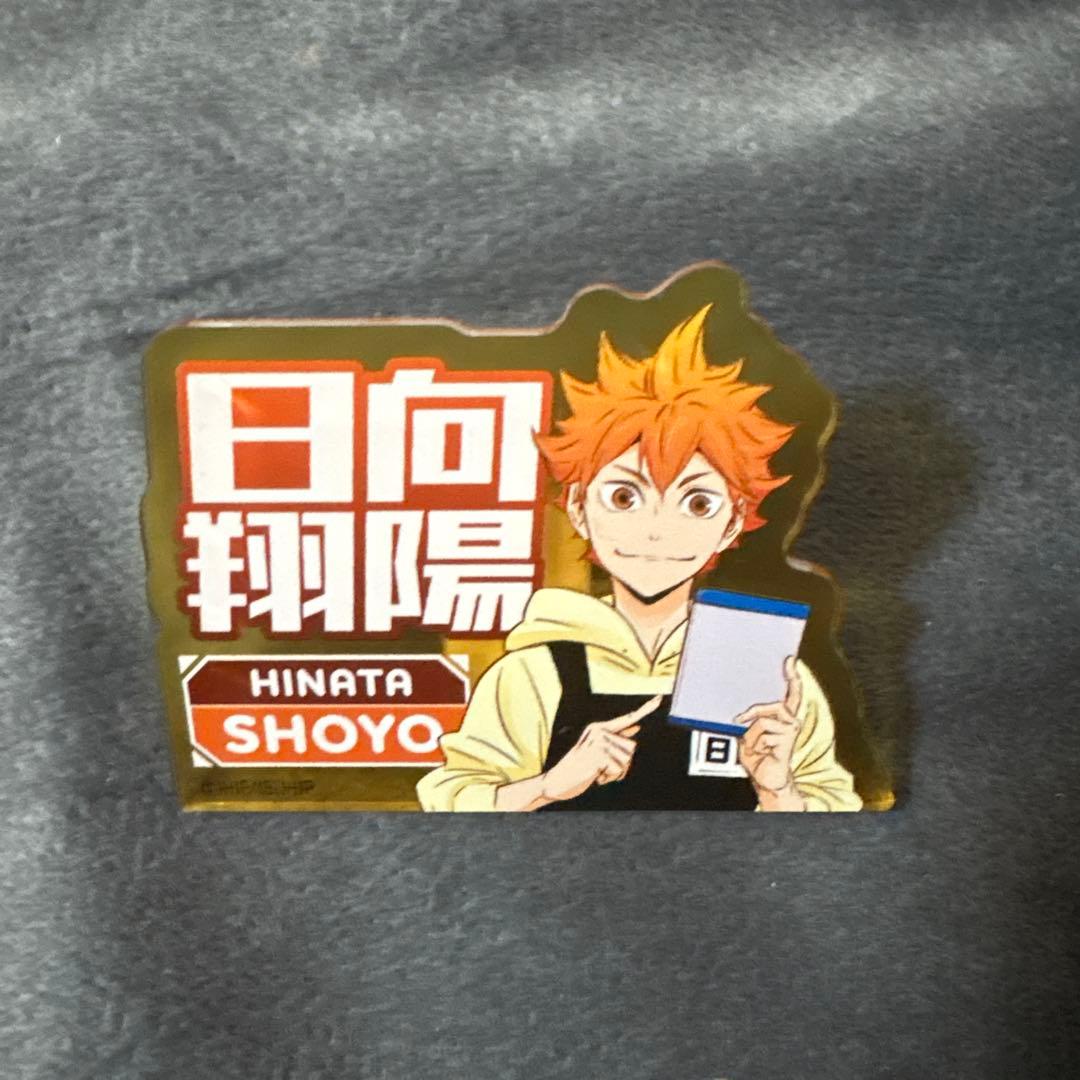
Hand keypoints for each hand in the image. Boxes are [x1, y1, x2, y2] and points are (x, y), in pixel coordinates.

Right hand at [541, 695, 661, 802]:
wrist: (557, 781)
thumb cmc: (579, 768)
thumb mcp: (598, 752)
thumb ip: (617, 738)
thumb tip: (636, 725)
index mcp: (600, 728)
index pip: (628, 717)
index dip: (646, 709)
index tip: (660, 698)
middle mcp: (599, 731)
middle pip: (632, 748)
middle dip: (622, 764)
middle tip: (601, 768)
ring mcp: (599, 742)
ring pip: (627, 761)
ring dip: (615, 773)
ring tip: (597, 772)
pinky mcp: (598, 755)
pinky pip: (619, 770)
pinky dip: (609, 778)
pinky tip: (595, 776)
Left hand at [736, 657, 805, 808]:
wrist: (766, 779)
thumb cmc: (757, 756)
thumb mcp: (746, 733)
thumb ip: (747, 719)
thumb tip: (737, 706)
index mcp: (782, 717)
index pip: (790, 693)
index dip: (792, 676)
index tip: (790, 660)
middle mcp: (791, 721)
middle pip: (776, 702)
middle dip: (755, 710)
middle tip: (740, 719)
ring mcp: (791, 730)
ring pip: (763, 718)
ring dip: (751, 733)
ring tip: (752, 745)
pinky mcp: (788, 740)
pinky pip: (763, 732)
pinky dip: (755, 742)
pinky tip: (761, 752)